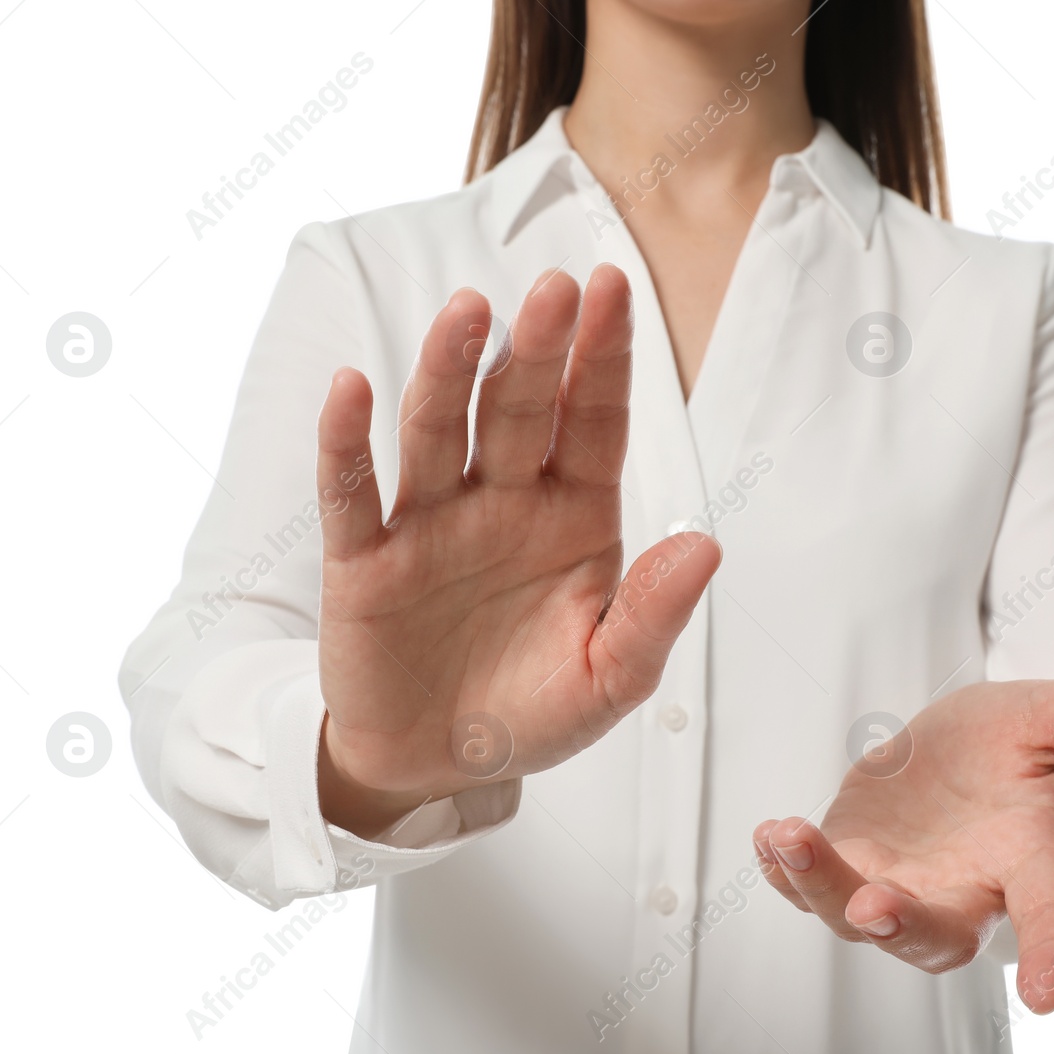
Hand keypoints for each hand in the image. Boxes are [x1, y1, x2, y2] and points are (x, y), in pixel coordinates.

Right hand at [315, 264, 720, 836]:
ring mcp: (432, 524)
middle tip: (553, 289)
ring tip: (467, 313)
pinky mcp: (365, 561)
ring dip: (449, 371)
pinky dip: (347, 444)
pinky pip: (354, 495)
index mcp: (572, 516)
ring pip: (438, 431)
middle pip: (518, 409)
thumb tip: (705, 545)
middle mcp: (503, 502)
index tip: (612, 287)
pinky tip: (352, 389)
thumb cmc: (531, 712)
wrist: (436, 766)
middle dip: (537, 348)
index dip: (602, 357)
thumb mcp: (609, 681)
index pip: (592, 421)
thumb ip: (652, 616)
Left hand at [753, 680, 1053, 1012]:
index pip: (1052, 918)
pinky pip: (809, 884)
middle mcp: (963, 893)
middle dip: (903, 928)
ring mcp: (898, 885)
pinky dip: (785, 869)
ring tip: (789, 836)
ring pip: (856, 915)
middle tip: (875, 907)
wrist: (962, 743)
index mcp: (1028, 863)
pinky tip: (769, 838)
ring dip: (821, 885)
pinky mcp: (847, 862)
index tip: (1051, 995)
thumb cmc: (1017, 742)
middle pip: (935, 939)